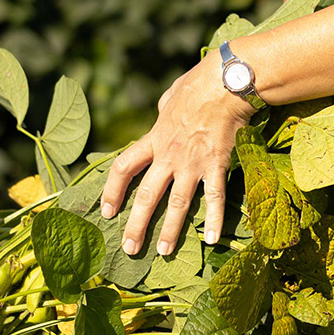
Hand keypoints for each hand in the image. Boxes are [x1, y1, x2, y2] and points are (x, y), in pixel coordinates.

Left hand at [98, 50, 255, 255]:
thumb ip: (163, 112)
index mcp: (154, 138)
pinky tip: (211, 239)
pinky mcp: (216, 165)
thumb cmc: (198, 83)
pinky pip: (214, 197)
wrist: (226, 83)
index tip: (106, 211)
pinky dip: (213, 219)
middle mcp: (169, 156)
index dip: (111, 191)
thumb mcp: (171, 96)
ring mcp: (193, 163)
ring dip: (170, 230)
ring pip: (177, 204)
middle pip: (147, 195)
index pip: (123, 167)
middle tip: (129, 248)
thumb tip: (162, 114)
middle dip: (136, 224)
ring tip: (164, 251)